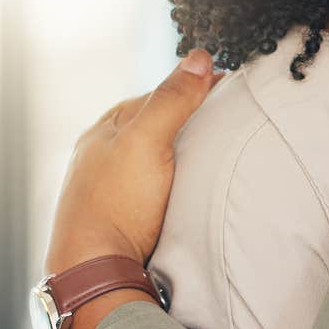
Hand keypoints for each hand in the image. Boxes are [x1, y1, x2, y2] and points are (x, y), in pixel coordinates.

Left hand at [44, 49, 221, 274]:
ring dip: (187, 158)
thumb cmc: (115, 205)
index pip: (159, 95)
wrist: (95, 272)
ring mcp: (113, 189)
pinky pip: (160, 189)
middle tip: (233, 124)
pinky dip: (180, 184)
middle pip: (160, 128)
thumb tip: (200, 56)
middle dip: (193, 124)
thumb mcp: (146, 140)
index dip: (196, 90)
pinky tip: (194, 192)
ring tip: (220, 159)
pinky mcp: (125, 218)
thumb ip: (172, 99)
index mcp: (106, 129)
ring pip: (160, 160)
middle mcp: (105, 156)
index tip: (233, 91)